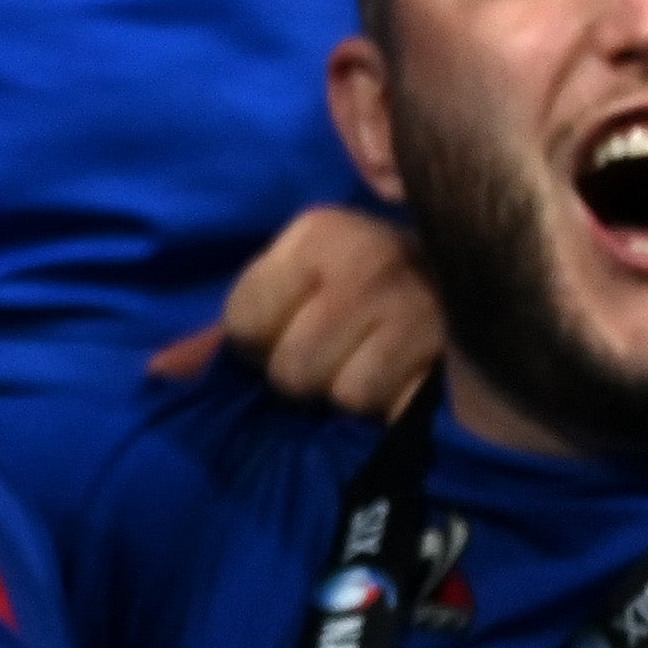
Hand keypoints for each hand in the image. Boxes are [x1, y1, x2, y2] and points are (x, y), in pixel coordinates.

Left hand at [158, 202, 444, 419]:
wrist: (487, 280)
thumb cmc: (365, 289)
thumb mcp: (294, 289)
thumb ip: (224, 332)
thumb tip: (159, 374)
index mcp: (316, 235)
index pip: (243, 325)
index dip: (257, 345)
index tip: (289, 332)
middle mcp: (368, 262)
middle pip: (291, 370)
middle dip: (305, 377)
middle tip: (338, 354)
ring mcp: (421, 307)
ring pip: (346, 397)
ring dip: (356, 397)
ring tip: (377, 365)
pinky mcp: (461, 354)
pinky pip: (398, 412)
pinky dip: (397, 410)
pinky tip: (408, 381)